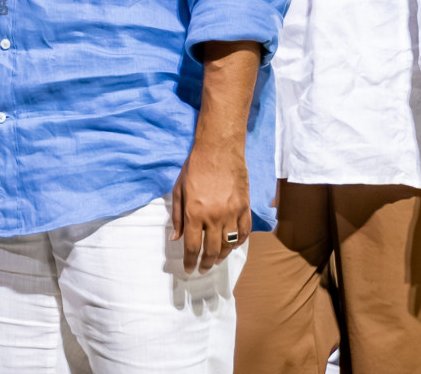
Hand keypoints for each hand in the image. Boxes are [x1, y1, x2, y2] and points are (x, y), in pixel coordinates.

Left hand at [170, 139, 250, 274]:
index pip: (192, 246)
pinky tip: (233, 247)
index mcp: (195, 213)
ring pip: (229, 245)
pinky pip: (245, 232)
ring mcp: (232, 213)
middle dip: (206, 263)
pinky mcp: (245, 208)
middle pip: (212, 250)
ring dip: (222, 257)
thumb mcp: (178, 190)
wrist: (219, 150)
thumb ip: (178, 216)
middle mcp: (214, 217)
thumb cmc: (194, 168)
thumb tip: (176, 238)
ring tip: (216, 261)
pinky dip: (239, 243)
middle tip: (202, 269)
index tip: (188, 270)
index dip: (190, 261)